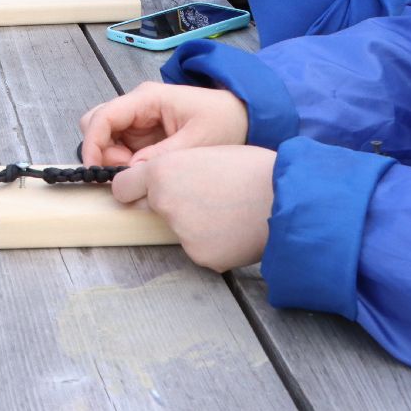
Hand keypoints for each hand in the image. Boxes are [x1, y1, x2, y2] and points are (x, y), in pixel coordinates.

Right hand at [79, 81, 249, 164]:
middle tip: (125, 172)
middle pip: (97, 124)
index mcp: (147, 99)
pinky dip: (124, 163)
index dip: (92, 143)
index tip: (94, 169)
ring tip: (140, 173)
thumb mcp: (198, 140)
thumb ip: (164, 155)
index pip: (104, 117)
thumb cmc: (225, 120)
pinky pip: (121, 148)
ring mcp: (140, 120)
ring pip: (106, 138)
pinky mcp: (145, 134)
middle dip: (102, 151)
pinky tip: (143, 172)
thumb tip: (133, 171)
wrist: (246, 116)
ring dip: (113, 159)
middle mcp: (137, 106)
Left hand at [111, 146, 275, 271]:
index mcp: (162, 170)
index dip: (134, 189)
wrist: (288, 198)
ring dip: (196, 225)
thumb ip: (175, 171)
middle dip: (168, 206)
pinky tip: (235, 230)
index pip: (123, 187)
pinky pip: (200, 249)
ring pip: (178, 230)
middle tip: (203, 199)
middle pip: (151, 209)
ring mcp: (181, 232)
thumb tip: (160, 186)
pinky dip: (214, 243)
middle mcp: (164, 202)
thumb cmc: (253, 169)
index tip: (141, 192)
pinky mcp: (200, 256)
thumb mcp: (204, 154)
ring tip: (229, 212)